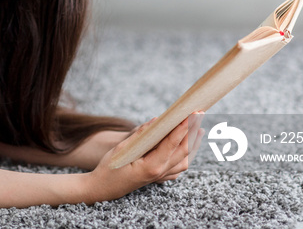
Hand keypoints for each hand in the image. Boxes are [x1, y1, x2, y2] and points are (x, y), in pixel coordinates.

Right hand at [85, 112, 204, 201]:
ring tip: (199, 128)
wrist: (103, 188)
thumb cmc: (109, 168)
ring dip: (192, 144)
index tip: (191, 114)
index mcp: (151, 166)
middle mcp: (160, 173)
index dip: (182, 127)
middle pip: (183, 151)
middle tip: (199, 114)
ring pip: (184, 160)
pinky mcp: (159, 177)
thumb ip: (141, 136)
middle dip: (192, 131)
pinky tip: (188, 147)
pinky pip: (178, 167)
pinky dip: (186, 155)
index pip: (172, 144)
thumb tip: (157, 121)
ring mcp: (161, 177)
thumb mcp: (121, 149)